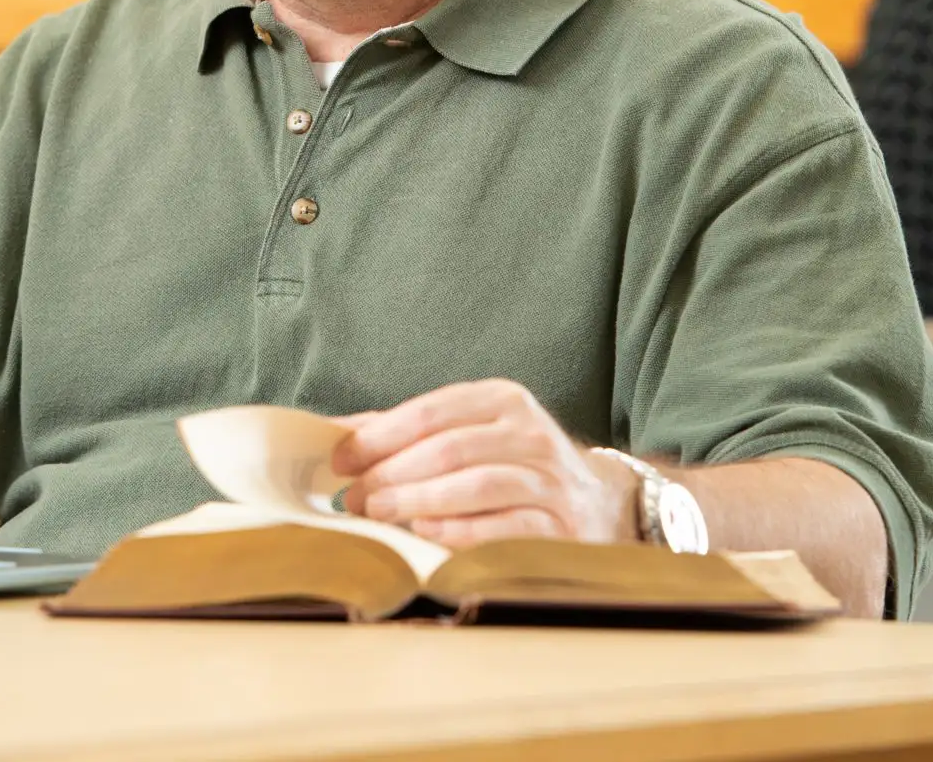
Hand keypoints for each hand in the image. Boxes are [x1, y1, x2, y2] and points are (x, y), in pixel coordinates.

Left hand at [331, 379, 633, 547]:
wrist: (596, 502)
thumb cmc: (511, 465)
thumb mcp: (468, 433)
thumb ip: (407, 431)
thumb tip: (335, 432)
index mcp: (502, 399)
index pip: (431, 411)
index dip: (379, 436)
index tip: (340, 460)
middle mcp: (529, 432)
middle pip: (448, 448)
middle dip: (391, 474)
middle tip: (353, 497)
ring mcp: (549, 478)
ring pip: (477, 484)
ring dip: (419, 501)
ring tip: (378, 514)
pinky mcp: (561, 525)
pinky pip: (505, 527)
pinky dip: (460, 530)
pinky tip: (425, 533)